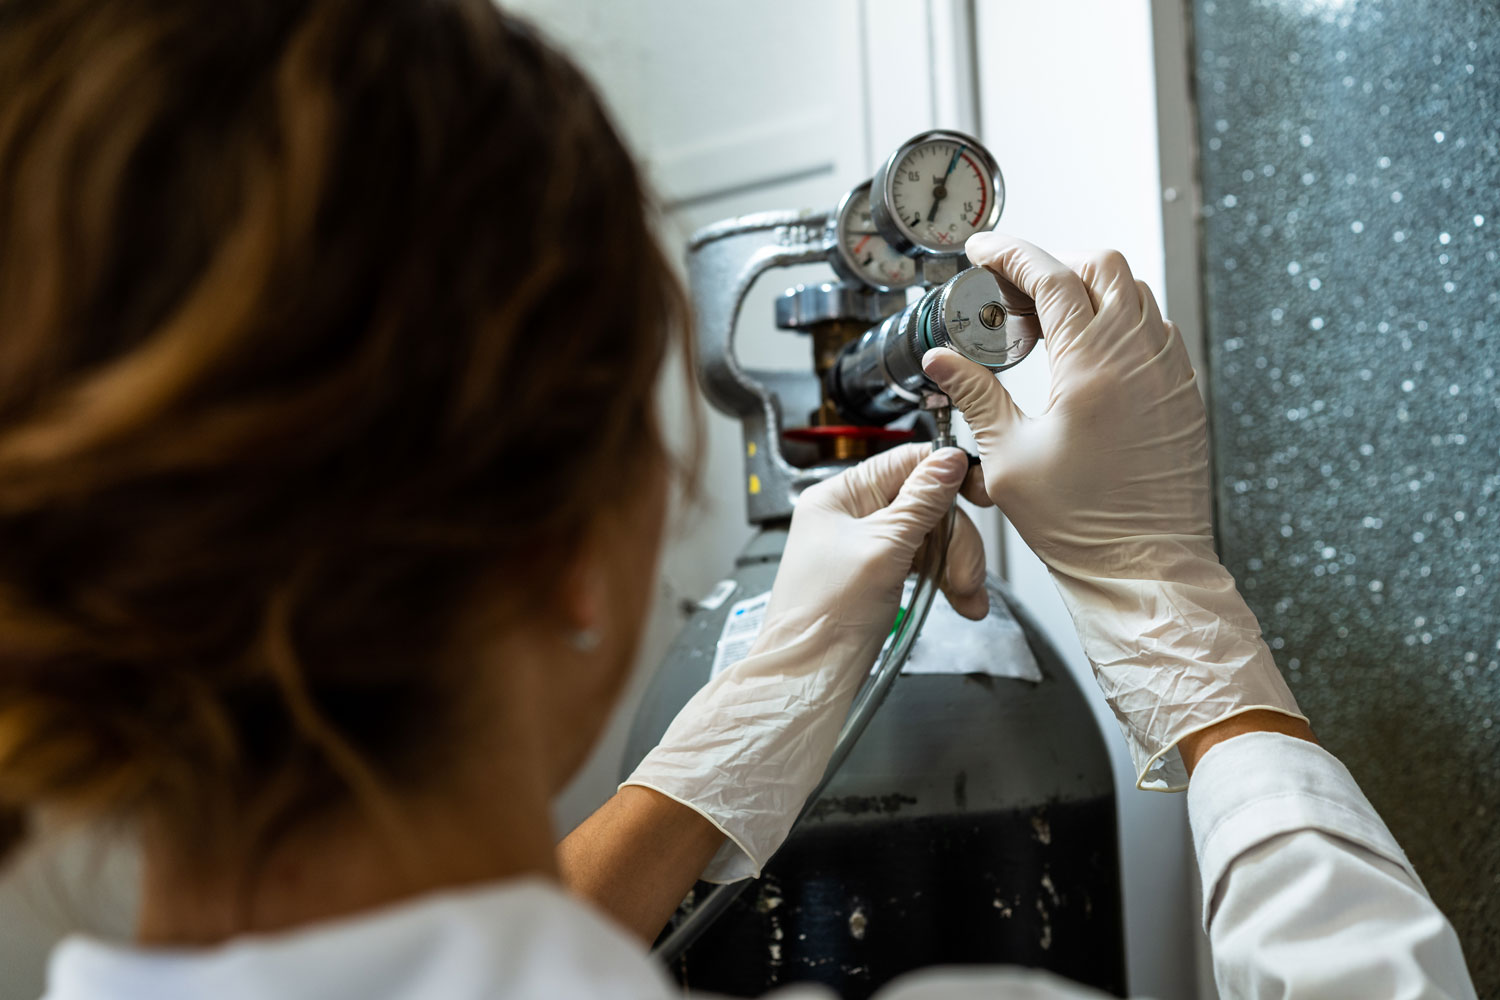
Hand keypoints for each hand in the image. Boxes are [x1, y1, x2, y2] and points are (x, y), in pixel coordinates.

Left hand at [763, 443, 987, 640]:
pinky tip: (961, 601)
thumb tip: (949, 459)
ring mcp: (866, 546)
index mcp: (840, 495)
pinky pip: (923, 565)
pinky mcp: (879, 575)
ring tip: (967, 596)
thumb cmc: (825, 618)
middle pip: (925, 505)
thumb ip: (921, 502)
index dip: (948, 475)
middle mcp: (851, 515)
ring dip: (956, 566)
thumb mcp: (883, 549)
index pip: (905, 463)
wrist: (809, 677)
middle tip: (967, 573)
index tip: (981, 493)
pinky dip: (945, 582)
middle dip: (955, 540)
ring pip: (930, 538)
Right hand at [923, 233, 1303, 790]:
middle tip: (1010, 298)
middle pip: (1101, 267)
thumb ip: (976, 395)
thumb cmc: (1081, 524)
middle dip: (1052, 267)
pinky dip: (1118, 324)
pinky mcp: (1184, 394)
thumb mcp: (1008, 457)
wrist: (1146, 569)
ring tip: (1044, 331)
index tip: (983, 251)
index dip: (1010, 254)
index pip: (1050, 276)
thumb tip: (943, 360)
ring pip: (1134, 293)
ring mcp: (1170, 372)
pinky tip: (1085, 361)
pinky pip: (1155, 330)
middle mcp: (1141, 357)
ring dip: (1087, 294)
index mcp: (1093, 365)